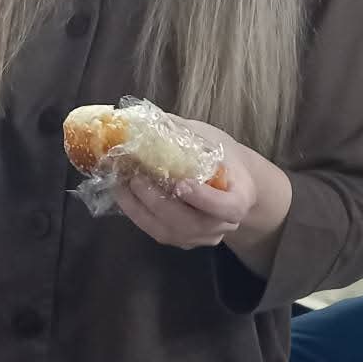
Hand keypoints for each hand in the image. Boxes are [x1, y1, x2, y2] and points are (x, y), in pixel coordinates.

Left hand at [116, 119, 258, 250]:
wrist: (230, 182)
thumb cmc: (222, 157)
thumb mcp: (212, 139)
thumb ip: (186, 133)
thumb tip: (150, 121)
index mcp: (240, 199)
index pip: (228, 207)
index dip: (204, 199)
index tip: (181, 183)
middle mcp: (224, 225)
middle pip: (192, 224)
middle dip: (159, 202)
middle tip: (136, 179)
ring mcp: (203, 237)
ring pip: (170, 233)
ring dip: (141, 209)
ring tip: (122, 184)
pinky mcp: (183, 240)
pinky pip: (159, 233)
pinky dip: (138, 214)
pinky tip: (124, 194)